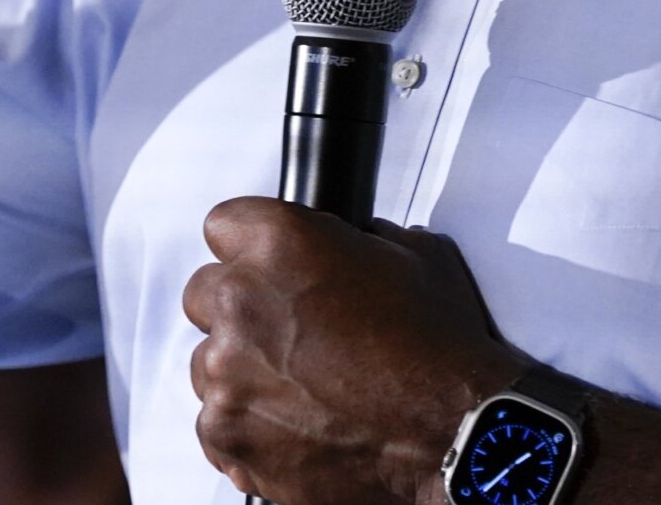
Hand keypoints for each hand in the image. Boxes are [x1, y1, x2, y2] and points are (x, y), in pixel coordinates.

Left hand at [184, 199, 523, 504]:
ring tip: (301, 387)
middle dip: (240, 310)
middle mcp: (240, 304)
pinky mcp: (229, 436)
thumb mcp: (411, 254)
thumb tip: (347, 242)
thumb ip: (356, 239)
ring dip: (243, 371)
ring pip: (208, 363)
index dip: (250, 247)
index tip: (265, 267)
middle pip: (205, 294)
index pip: (223, 225)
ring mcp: (228, 375)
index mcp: (278, 244)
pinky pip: (215, 423)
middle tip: (288, 333)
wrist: (455, 431)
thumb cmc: (438, 350)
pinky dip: (248, 426)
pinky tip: (295, 424)